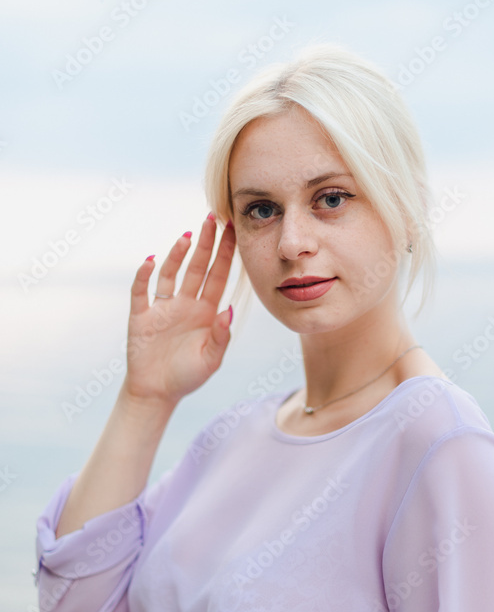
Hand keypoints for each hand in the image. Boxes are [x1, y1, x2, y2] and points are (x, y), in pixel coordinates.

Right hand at [122, 214, 235, 406]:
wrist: (156, 393)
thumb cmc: (187, 377)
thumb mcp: (210, 360)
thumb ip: (221, 336)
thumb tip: (228, 310)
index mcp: (206, 313)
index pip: (218, 277)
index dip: (225, 254)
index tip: (232, 231)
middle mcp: (186, 305)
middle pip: (197, 268)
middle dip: (206, 244)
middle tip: (213, 218)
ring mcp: (163, 308)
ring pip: (171, 274)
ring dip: (177, 255)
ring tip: (187, 236)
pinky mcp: (141, 316)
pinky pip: (141, 292)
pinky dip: (143, 275)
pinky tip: (149, 260)